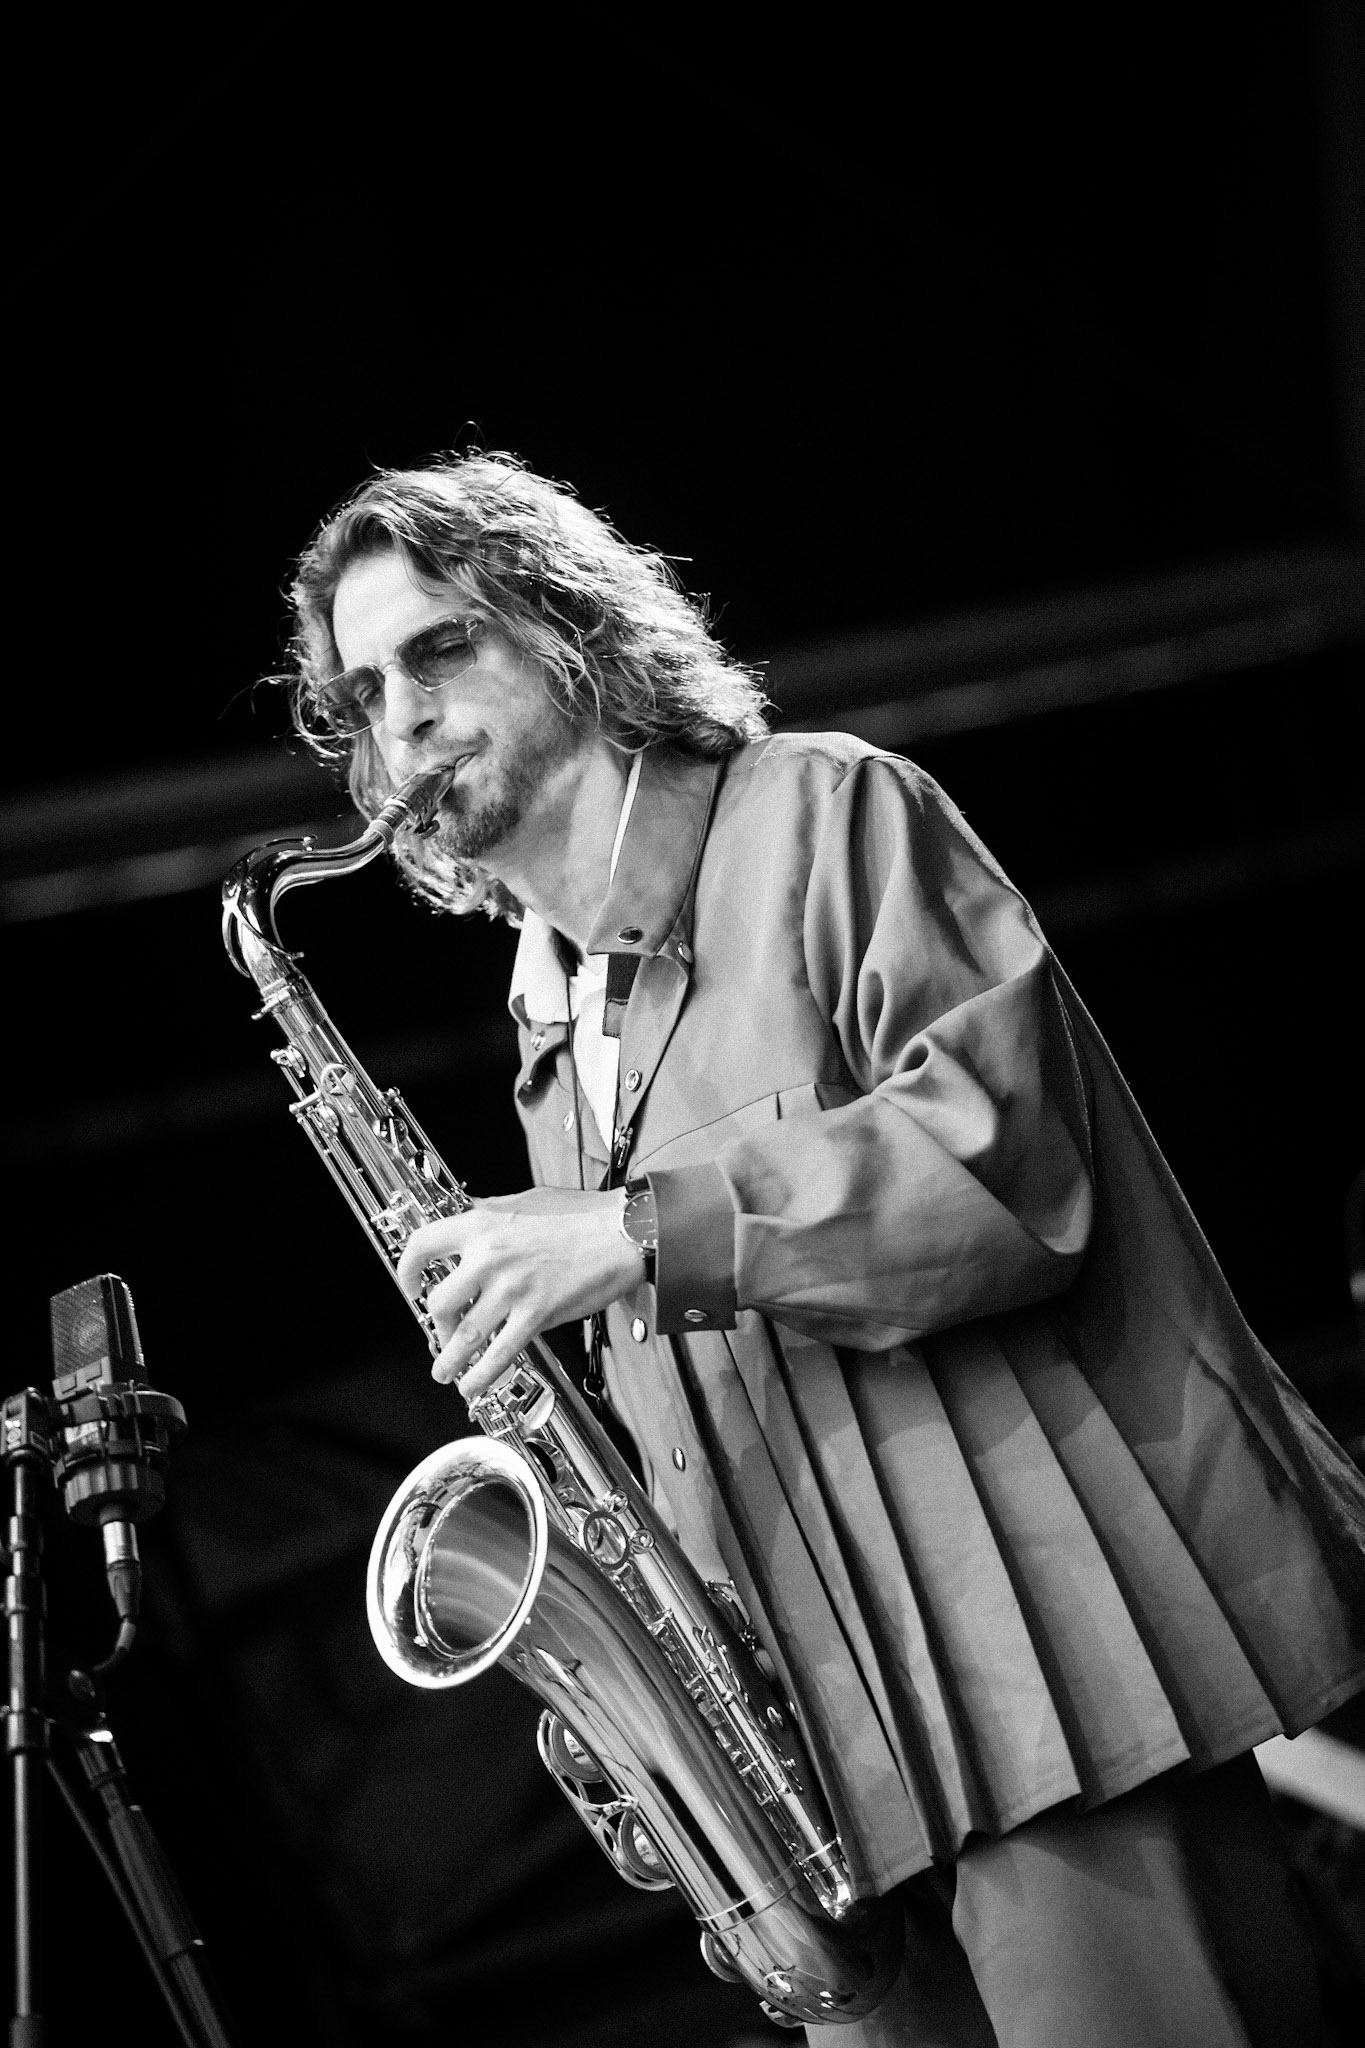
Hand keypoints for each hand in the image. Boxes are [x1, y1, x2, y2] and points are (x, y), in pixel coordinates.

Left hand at [395, 1187, 645, 1400]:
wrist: (623, 1232)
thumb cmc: (581, 1214)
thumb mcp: (523, 1200)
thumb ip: (490, 1212)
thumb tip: (468, 1217)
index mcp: (482, 1224)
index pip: (423, 1245)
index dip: (406, 1270)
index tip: (410, 1285)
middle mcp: (490, 1257)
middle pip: (439, 1302)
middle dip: (437, 1326)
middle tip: (442, 1334)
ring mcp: (512, 1288)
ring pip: (464, 1335)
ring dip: (449, 1360)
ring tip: (444, 1372)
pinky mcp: (537, 1313)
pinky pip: (500, 1352)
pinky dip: (482, 1374)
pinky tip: (473, 1385)